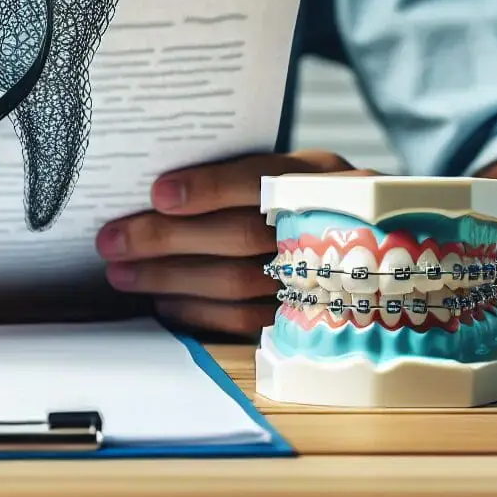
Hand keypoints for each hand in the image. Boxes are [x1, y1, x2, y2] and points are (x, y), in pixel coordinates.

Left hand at [95, 150, 373, 337]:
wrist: (383, 255)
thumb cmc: (310, 205)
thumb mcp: (292, 175)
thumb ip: (242, 177)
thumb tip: (154, 191)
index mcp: (322, 177)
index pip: (262, 178)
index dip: (210, 187)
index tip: (158, 193)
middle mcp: (328, 226)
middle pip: (241, 234)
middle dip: (167, 238)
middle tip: (112, 240)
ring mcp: (321, 279)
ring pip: (237, 282)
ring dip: (169, 278)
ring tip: (121, 272)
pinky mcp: (305, 322)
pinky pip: (243, 321)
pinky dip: (196, 311)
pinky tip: (161, 301)